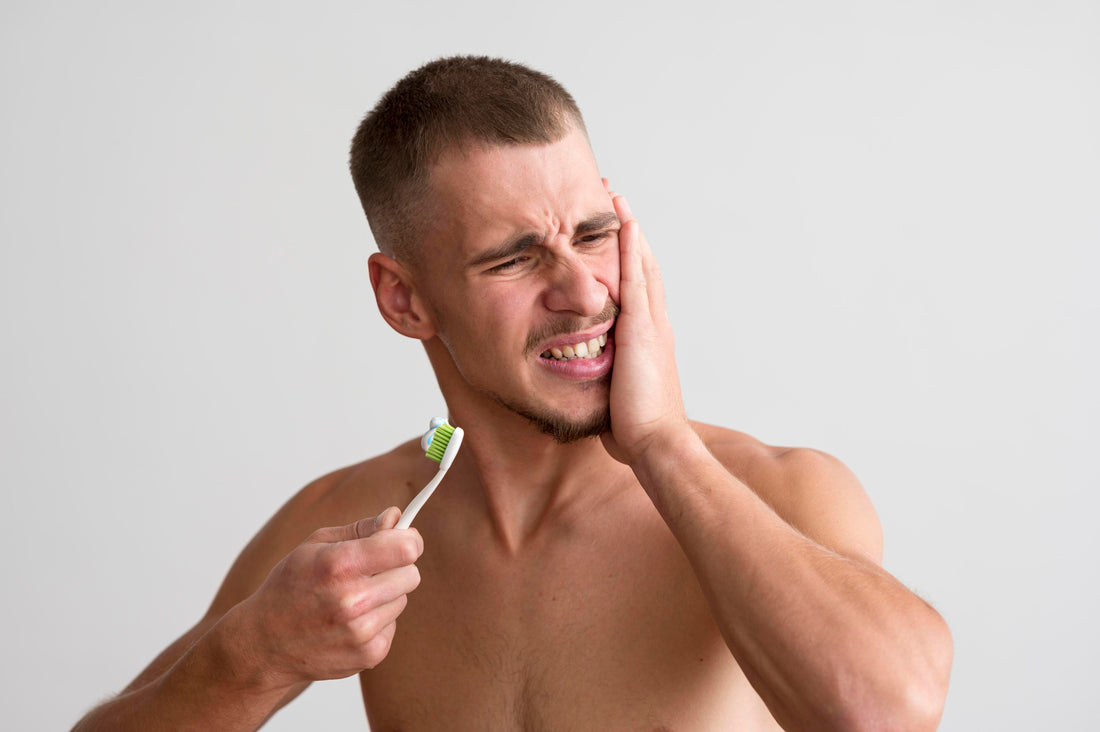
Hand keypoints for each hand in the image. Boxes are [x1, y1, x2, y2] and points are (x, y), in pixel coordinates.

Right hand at [230, 507, 422, 687]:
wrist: (265, 643)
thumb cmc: (289, 587)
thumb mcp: (316, 545)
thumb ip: (362, 528)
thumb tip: (396, 517)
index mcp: (340, 565)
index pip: (406, 549)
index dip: (410, 540)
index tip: (404, 539)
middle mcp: (353, 600)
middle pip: (411, 575)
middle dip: (397, 568)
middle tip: (371, 571)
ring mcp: (362, 632)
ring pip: (402, 600)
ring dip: (385, 595)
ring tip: (352, 598)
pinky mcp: (369, 655)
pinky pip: (393, 625)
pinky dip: (378, 620)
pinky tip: (350, 621)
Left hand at [601, 183, 690, 464]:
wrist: (657, 445)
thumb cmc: (636, 431)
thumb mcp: (616, 394)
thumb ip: (606, 378)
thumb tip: (587, 379)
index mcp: (648, 339)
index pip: (638, 288)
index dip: (628, 257)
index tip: (616, 231)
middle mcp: (654, 324)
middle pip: (642, 266)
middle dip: (628, 233)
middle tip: (615, 199)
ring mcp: (650, 324)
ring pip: (640, 264)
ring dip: (628, 228)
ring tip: (616, 196)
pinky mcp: (641, 330)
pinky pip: (636, 279)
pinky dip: (632, 248)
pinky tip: (624, 222)